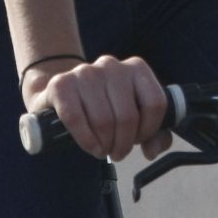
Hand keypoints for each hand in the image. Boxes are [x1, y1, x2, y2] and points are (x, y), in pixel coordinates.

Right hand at [22, 54, 172, 161]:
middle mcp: (112, 65)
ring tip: (102, 149)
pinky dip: (86, 140)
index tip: (137, 140)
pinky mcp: (61, 85)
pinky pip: (76, 119)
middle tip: (117, 152)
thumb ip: (155, 134)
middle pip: (128, 116)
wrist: (61, 95)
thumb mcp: (133, 116)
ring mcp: (85, 72)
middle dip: (123, 144)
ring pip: (104, 121)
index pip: (155, 103)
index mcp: (136, 68)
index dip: (148, 130)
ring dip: (105, 145)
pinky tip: (90, 146)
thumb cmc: (104, 107)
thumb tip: (152, 152)